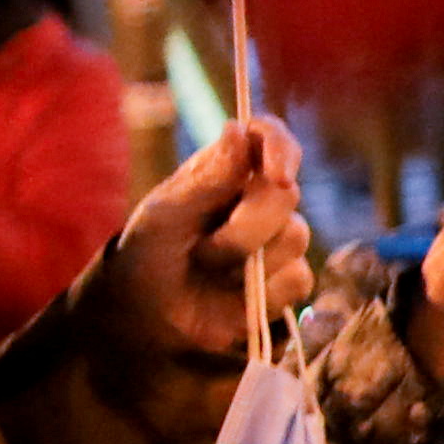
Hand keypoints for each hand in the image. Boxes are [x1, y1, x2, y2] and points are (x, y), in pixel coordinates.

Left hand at [93, 116, 315, 364]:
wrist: (145, 313)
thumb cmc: (148, 253)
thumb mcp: (165, 214)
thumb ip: (208, 178)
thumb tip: (239, 130)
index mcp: (228, 169)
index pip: (269, 137)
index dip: (281, 149)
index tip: (275, 175)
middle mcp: (258, 197)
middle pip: (286, 193)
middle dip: (246, 227)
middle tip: (204, 251)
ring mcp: (276, 238)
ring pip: (296, 237)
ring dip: (247, 261)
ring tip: (208, 271)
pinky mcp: (286, 280)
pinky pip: (298, 279)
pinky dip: (265, 291)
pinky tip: (234, 295)